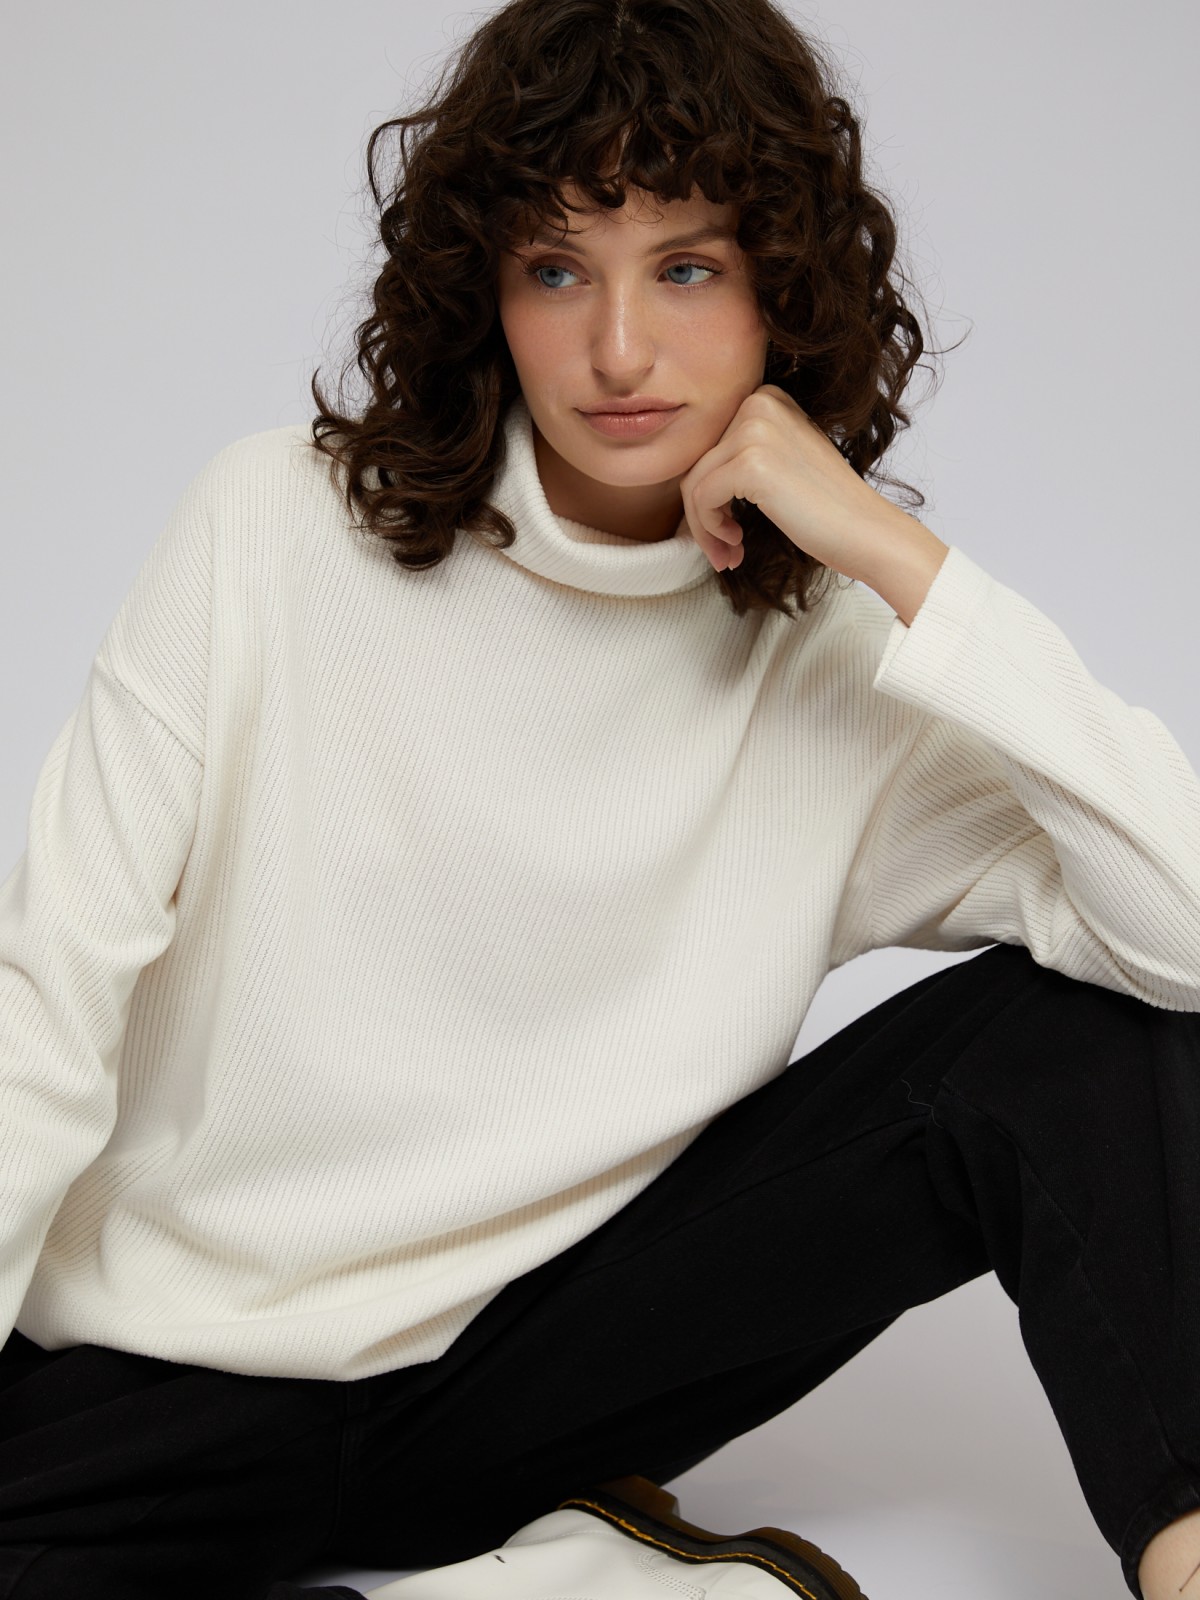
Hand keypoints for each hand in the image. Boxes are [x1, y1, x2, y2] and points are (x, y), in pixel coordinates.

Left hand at [678, 384, 911, 578]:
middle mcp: (759, 403)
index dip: (710, 494)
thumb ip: (741, 457)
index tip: (728, 530)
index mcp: (767, 398)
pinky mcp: (750, 463)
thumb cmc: (828, 508)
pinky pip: (701, 499)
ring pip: (694, 484)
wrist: (866, 531)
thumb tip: (690, 479)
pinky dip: (710, 529)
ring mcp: (754, 430)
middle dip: (702, 515)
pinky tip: (737, 543)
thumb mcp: (781, 462)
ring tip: (728, 554)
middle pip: (697, 464)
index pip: (710, 447)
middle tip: (722, 551)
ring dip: (704, 528)